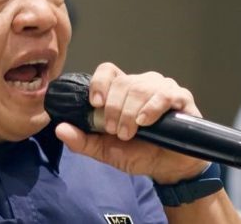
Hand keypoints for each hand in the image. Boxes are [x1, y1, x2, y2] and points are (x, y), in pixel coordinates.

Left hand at [54, 62, 208, 183]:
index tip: (95, 104)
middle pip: (123, 83)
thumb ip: (83, 141)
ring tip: (130, 133)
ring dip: (130, 113)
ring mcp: (161, 88)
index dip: (99, 83)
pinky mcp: (181, 98)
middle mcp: (141, 84)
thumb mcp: (106, 150)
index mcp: (122, 90)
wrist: (168, 168)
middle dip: (114, 109)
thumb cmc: (138, 153)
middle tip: (116, 132)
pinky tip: (145, 122)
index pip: (107, 71)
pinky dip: (151, 108)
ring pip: (140, 88)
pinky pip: (164, 94)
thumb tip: (60, 129)